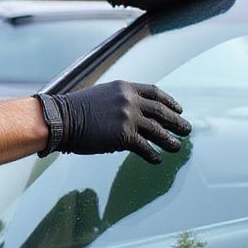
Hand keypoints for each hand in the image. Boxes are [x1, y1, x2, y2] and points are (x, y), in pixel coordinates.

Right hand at [36, 81, 190, 162]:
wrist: (60, 120)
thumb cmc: (75, 110)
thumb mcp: (101, 95)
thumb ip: (119, 100)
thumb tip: (133, 111)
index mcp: (124, 87)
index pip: (155, 92)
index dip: (169, 102)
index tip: (178, 109)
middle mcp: (130, 101)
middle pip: (161, 111)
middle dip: (176, 121)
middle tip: (187, 129)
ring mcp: (128, 118)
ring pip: (158, 131)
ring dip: (171, 140)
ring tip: (178, 146)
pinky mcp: (124, 137)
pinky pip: (146, 147)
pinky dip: (154, 154)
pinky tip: (157, 159)